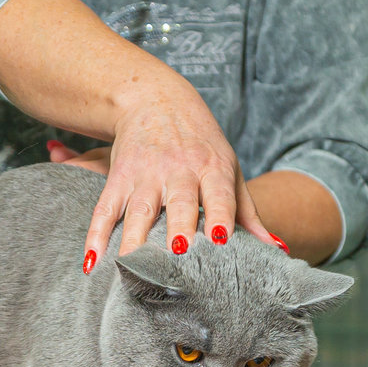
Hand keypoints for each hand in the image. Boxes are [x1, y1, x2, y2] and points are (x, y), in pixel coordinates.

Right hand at [49, 88, 280, 272]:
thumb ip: (247, 212)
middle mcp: (179, 170)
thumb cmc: (201, 143)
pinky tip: (92, 261)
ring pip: (139, 211)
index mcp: (212, 168)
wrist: (155, 99)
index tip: (221, 242)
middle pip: (178, 203)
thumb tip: (275, 249)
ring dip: (134, 238)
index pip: (220, 196)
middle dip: (177, 228)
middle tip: (176, 256)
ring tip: (130, 267)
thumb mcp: (229, 168)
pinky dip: (96, 235)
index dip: (221, 217)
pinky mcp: (118, 178)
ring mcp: (145, 174)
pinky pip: (105, 210)